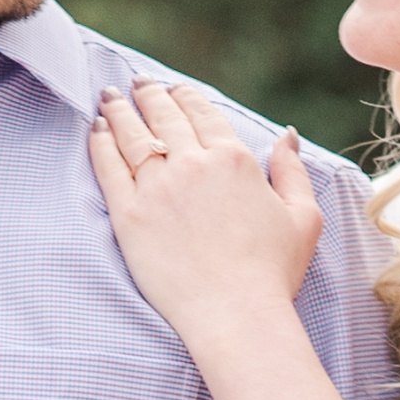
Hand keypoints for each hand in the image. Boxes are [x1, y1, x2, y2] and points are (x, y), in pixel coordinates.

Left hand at [88, 75, 322, 336]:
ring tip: (109, 97)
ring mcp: (158, 187)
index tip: (172, 89)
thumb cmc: (273, 273)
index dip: (184, 96)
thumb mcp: (303, 217)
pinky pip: (109, 167)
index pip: (202, 113)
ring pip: (132, 135)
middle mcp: (193, 164)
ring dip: (119, 111)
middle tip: (136, 84)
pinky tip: (95, 130)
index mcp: (234, 159)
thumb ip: (292, 171)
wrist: (236, 315)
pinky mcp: (129, 215)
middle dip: (148, 95)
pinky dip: (100, 143)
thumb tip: (286, 135)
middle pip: (164, 116)